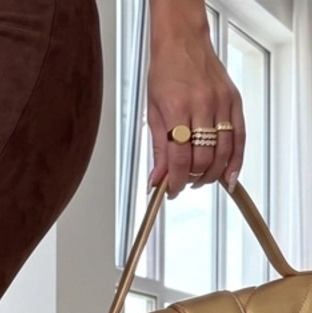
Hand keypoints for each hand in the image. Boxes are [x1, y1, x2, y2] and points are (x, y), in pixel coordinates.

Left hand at [147, 27, 244, 199]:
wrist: (183, 43)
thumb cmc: (166, 72)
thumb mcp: (153, 112)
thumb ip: (158, 148)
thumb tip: (157, 178)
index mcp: (177, 108)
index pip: (179, 158)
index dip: (175, 181)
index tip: (170, 190)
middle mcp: (202, 105)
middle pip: (203, 158)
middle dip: (192, 179)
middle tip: (184, 183)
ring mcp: (221, 103)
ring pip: (223, 152)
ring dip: (212, 174)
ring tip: (200, 180)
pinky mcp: (234, 101)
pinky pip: (239, 137)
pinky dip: (236, 160)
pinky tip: (229, 176)